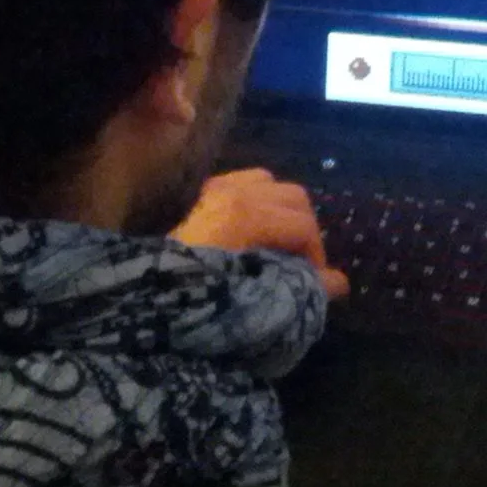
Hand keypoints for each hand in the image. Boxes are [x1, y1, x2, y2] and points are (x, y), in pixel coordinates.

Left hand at [171, 168, 349, 300]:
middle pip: (293, 197)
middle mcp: (232, 192)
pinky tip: (253, 230)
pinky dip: (259, 201)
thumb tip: (341, 284)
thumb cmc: (199, 300)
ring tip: (279, 244)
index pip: (303, 226)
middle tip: (301, 263)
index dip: (317, 255)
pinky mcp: (200, 196)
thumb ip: (300, 287)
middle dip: (305, 230)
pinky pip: (243, 184)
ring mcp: (213, 190)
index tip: (315, 282)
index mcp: (246, 214)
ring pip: (270, 183)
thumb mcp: (253, 296)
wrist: (145, 302)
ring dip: (283, 211)